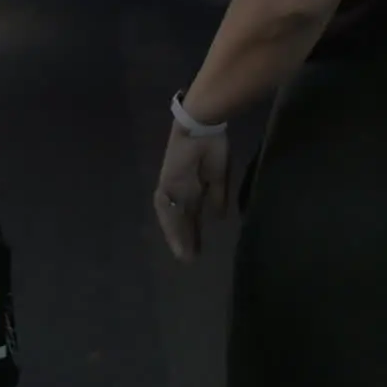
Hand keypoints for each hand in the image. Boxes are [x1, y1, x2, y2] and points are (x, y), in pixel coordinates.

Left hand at [154, 121, 230, 261]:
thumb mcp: (218, 177)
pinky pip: (166, 205)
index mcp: (193, 187)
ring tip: (184, 255)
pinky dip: (170, 221)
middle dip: (185, 238)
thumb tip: (220, 217)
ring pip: (171, 216)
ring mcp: (171, 187)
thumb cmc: (212, 146)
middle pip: (181, 219)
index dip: (194, 231)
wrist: (202, 127)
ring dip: (176, 235)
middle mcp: (180, 190)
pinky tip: (175, 236)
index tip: (199, 249)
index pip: (192, 215)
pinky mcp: (167, 182)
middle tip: (190, 259)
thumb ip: (217, 197)